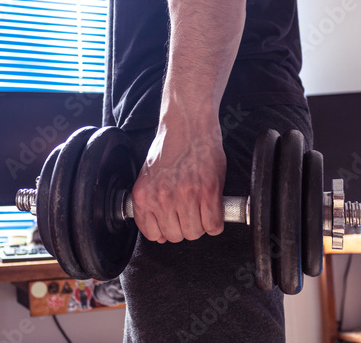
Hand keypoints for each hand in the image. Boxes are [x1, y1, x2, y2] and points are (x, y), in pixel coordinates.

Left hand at [131, 116, 225, 242]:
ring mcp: (185, 196)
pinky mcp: (208, 191)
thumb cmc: (171, 146)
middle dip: (185, 228)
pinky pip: (213, 225)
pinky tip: (214, 210)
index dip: (166, 231)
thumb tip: (161, 232)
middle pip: (176, 236)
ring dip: (201, 225)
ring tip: (203, 210)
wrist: (188, 123)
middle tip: (191, 213)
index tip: (173, 224)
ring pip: (196, 232)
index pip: (153, 234)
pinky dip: (216, 222)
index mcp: (144, 195)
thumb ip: (153, 203)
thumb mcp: (150, 176)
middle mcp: (162, 198)